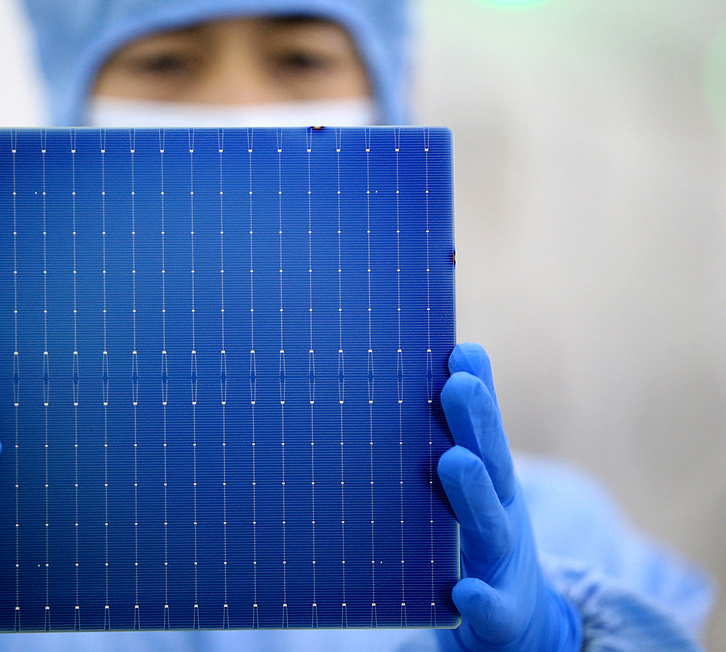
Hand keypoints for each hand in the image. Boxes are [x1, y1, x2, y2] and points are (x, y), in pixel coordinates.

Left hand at [435, 343, 581, 650]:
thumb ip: (463, 431)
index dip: (477, 392)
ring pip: (489, 526)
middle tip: (457, 385)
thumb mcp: (479, 484)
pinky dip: (480, 598)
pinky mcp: (499, 614)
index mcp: (491, 482)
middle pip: (491, 465)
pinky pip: (490, 608)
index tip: (459, 351)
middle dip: (476, 423)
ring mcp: (501, 563)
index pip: (483, 431)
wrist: (522, 625)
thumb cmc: (483, 538)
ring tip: (454, 461)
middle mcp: (500, 514)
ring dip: (473, 493)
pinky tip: (462, 589)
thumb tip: (453, 359)